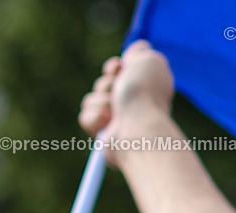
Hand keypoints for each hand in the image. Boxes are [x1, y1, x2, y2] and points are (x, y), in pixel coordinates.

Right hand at [77, 41, 174, 165]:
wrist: (138, 127)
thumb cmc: (145, 94)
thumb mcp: (150, 62)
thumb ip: (142, 53)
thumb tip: (137, 50)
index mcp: (145, 90)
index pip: (120, 75)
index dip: (114, 68)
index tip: (118, 67)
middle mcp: (133, 106)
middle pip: (103, 86)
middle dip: (105, 84)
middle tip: (118, 90)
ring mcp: (119, 122)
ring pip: (90, 101)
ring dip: (100, 101)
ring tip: (115, 110)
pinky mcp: (105, 137)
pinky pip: (85, 118)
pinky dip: (94, 118)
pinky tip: (108, 123)